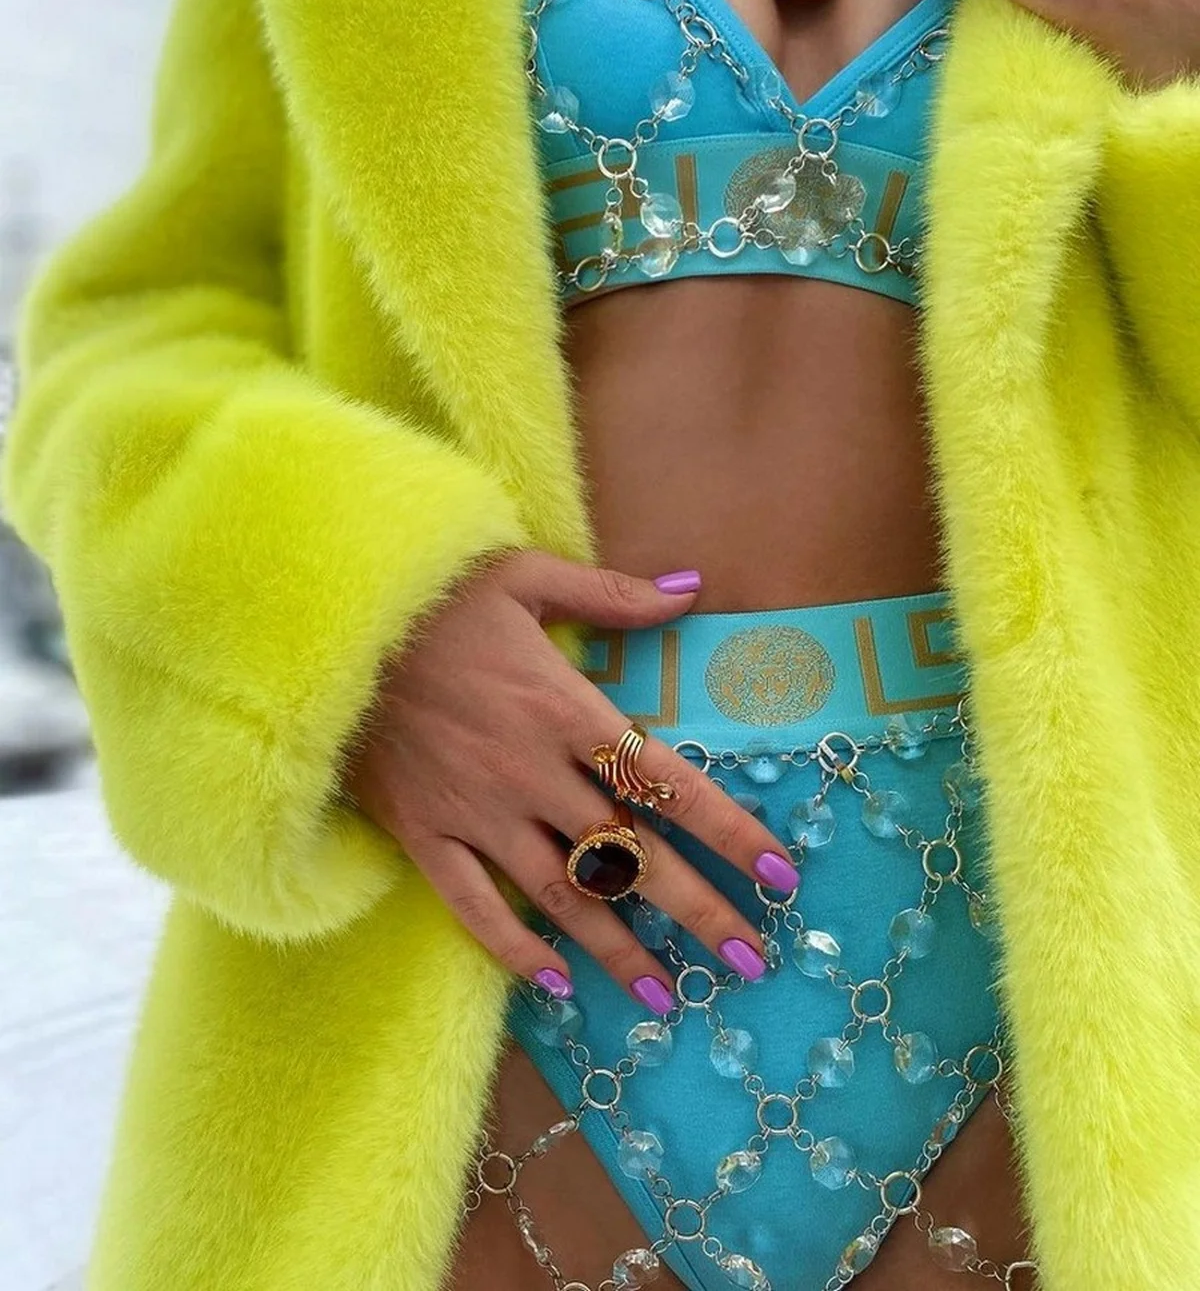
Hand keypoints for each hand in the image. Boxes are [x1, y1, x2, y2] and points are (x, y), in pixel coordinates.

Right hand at [347, 550, 796, 1011]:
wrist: (328, 627)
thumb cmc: (433, 595)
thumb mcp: (525, 576)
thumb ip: (613, 594)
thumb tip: (692, 588)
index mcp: (565, 709)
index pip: (666, 783)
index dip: (728, 831)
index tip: (780, 874)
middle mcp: (531, 772)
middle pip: (629, 854)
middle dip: (696, 910)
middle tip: (750, 959)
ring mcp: (476, 811)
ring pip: (563, 894)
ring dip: (619, 950)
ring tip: (669, 998)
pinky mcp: (424, 835)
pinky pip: (474, 906)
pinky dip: (514, 949)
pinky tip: (556, 986)